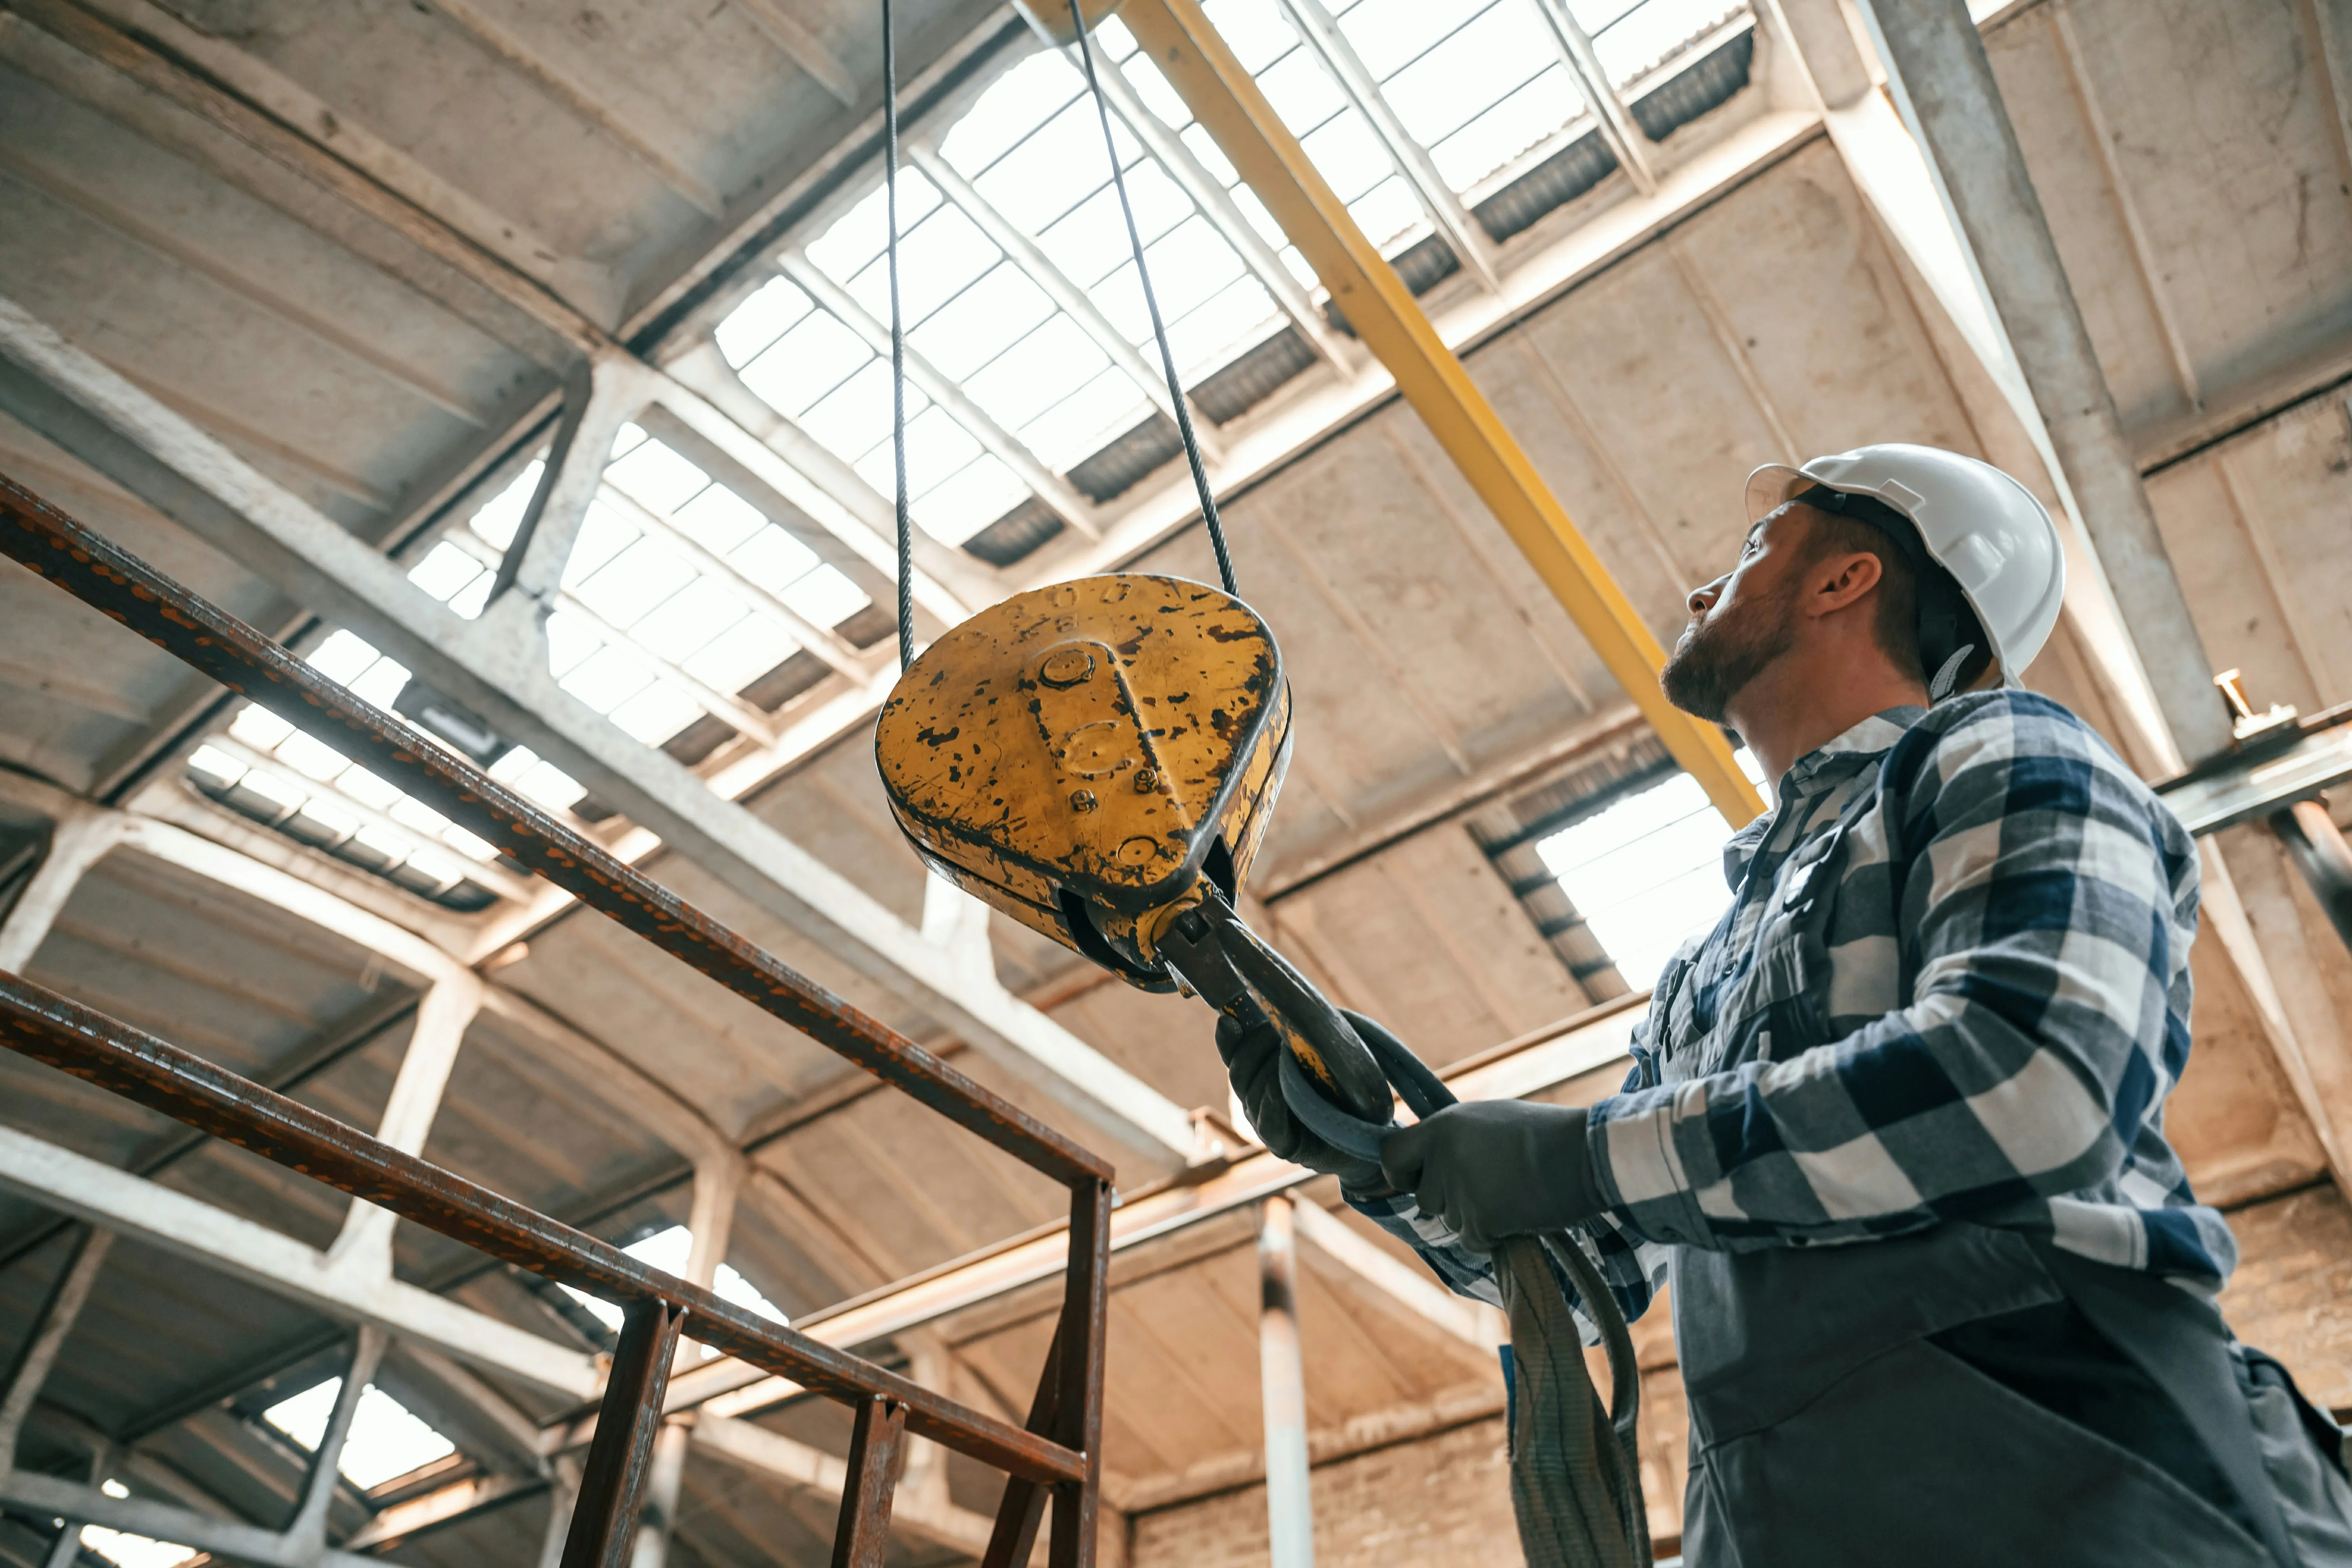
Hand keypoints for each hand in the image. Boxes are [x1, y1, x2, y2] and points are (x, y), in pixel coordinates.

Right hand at [1216, 1012, 1354, 1177]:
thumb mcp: (1323, 1051)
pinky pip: (1268, 1124)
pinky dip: (1272, 1106)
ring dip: (1271, 1074)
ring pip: (1252, 1095)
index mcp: (1261, 1074)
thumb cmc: (1347, 1085)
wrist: (1370, 1132)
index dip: (1227, 1039)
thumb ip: (1300, 1033)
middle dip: (1256, 1049)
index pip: (1233, 1054)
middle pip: (1239, 1072)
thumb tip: (1284, 1005)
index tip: (1228, 1020)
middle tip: (1280, 1035)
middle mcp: (1256, 1099)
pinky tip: (1281, 1092)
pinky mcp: (1283, 1146)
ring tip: (1293, 1061)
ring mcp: (1266, 1124)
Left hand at [1379, 1100, 1602, 1252]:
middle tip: (1487, 1187)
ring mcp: (1459, 1191)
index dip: (1400, 1172)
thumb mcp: (1486, 1121)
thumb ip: (1451, 1139)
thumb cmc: (1543, 1134)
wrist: (1584, 1155)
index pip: (1390, 1155)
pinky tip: (1519, 1213)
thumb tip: (1426, 1159)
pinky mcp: (1480, 1221)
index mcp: (1441, 1127)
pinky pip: (1473, 1241)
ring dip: (1474, 1217)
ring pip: (1449, 1221)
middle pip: (1424, 1197)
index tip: (1415, 1178)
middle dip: (1449, 1199)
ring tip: (1511, 1194)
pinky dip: (1493, 1236)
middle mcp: (1442, 1158)